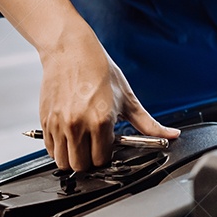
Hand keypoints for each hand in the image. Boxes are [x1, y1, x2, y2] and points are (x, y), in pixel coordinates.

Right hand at [0, 0, 179, 171]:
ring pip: (63, 161)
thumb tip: (171, 135)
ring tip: (82, 142)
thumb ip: (148, 123)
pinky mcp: (45, 121)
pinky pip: (50, 149)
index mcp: (101, 121)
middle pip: (81, 165)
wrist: (70, 51)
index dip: (107, 156)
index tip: (108, 146)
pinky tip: (70, 135)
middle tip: (95, 146)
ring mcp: (59, 124)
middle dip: (90, 160)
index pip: (102, 160)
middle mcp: (78, 125)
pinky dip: (59, 148)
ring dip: (73, 157)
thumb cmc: (100, 70)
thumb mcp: (128, 98)